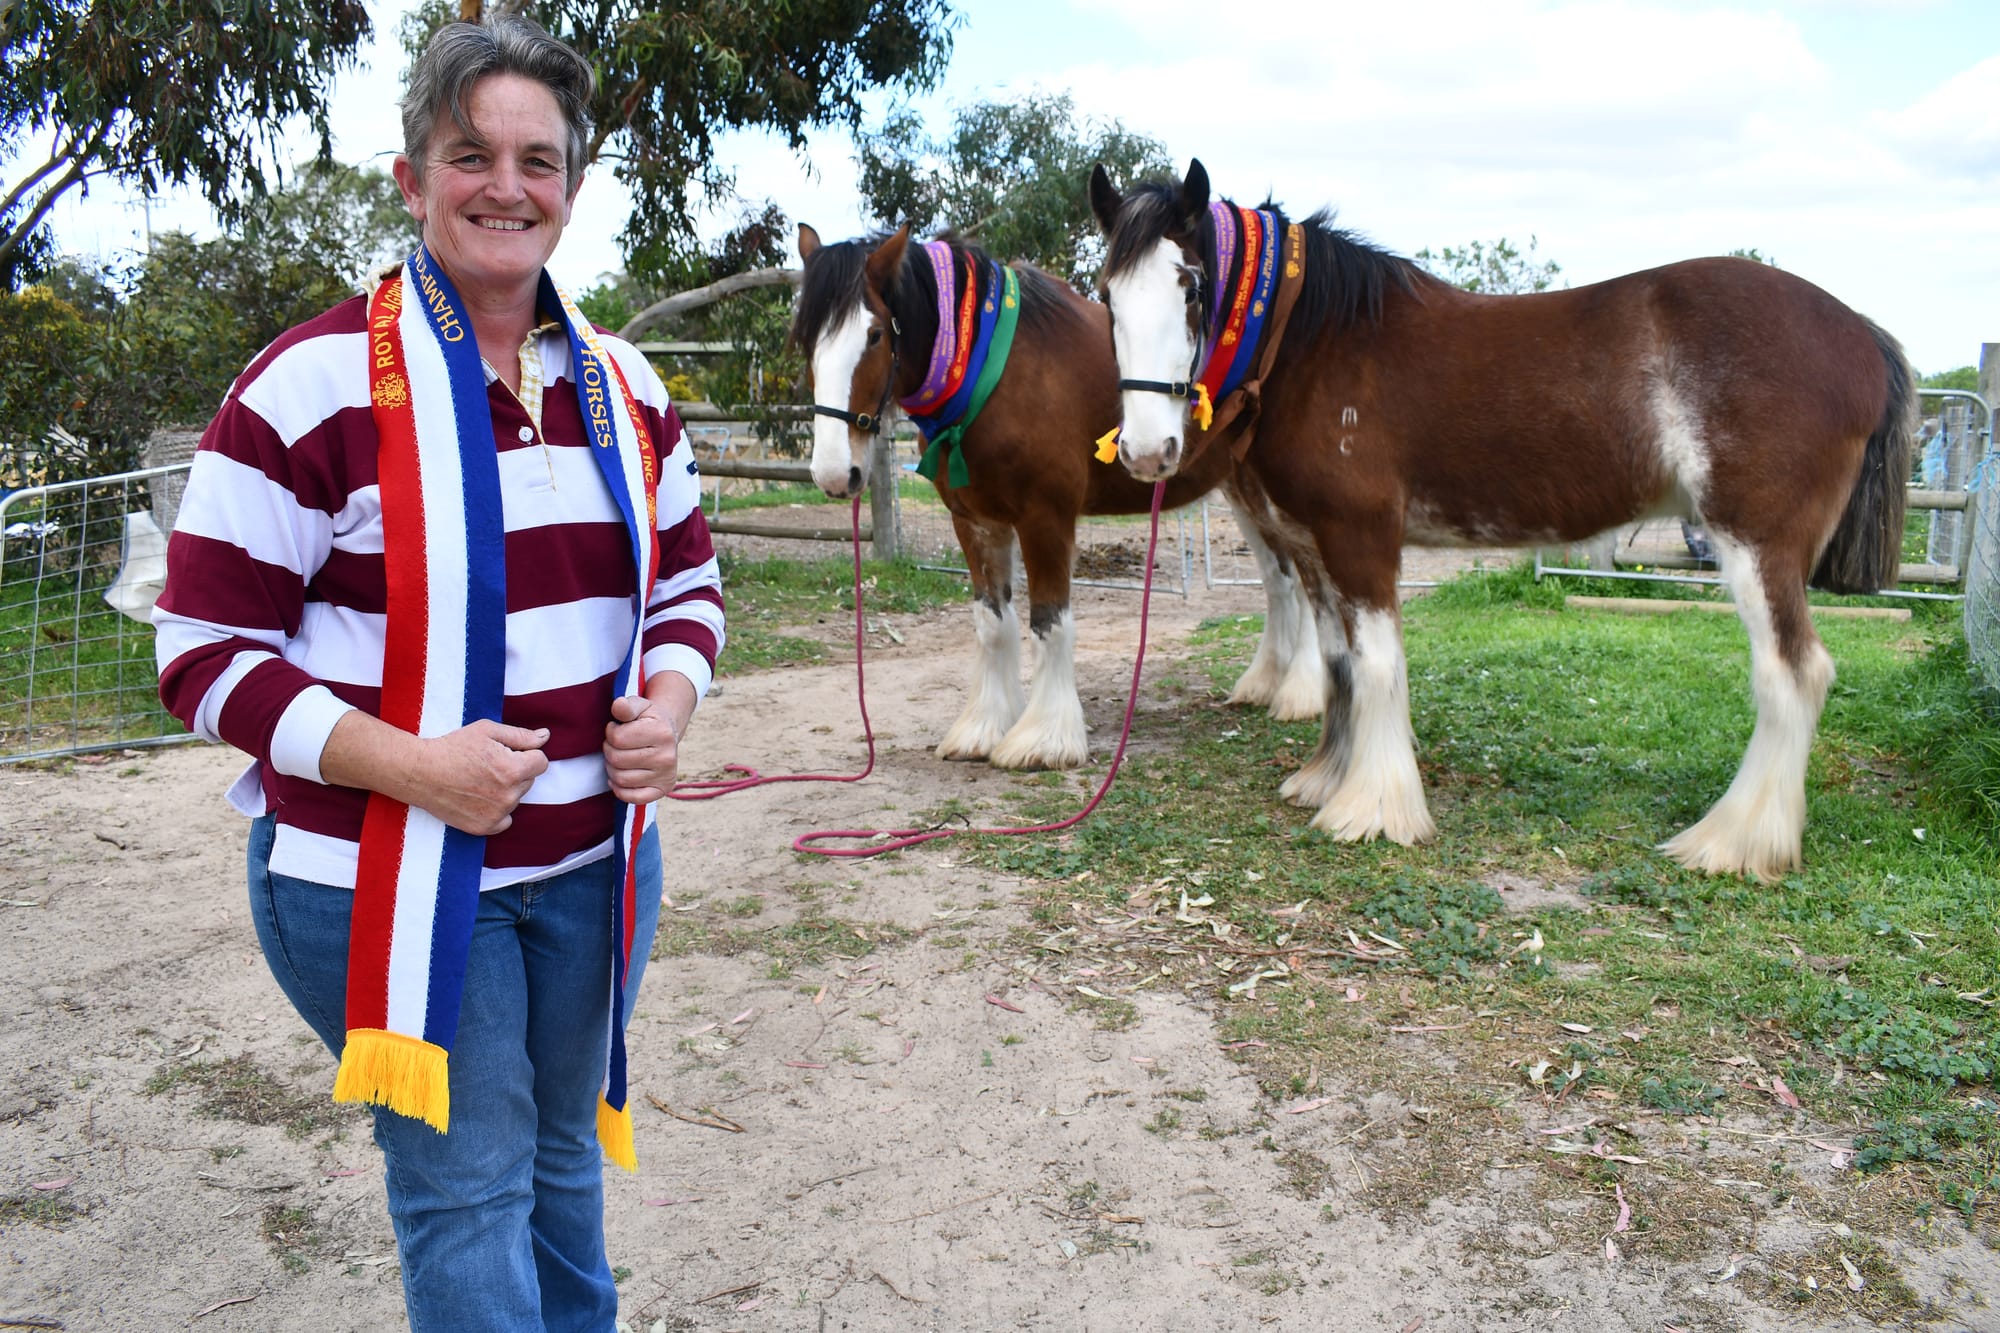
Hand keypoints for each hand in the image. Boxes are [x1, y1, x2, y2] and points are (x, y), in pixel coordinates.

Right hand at [321, 713, 549, 836]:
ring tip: (478, 780)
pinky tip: (478, 798)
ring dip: (505, 790)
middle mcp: (509, 795)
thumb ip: (520, 735)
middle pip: (528, 780)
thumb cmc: (453, 747)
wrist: (419, 773)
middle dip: (515, 771)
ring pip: (516, 799)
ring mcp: (497, 814)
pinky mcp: (484, 828)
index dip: (527, 754)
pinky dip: (497, 811)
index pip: (541, 762)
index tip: (509, 752)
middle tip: (488, 765)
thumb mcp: (487, 731)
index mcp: (513, 770)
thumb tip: (545, 736)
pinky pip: (505, 820)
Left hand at [604, 694, 680, 804]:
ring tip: (619, 757)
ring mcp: (666, 775)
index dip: (611, 732)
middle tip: (615, 745)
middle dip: (609, 751)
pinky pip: (633, 798)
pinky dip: (620, 790)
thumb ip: (626, 706)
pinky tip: (619, 778)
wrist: (668, 733)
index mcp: (662, 732)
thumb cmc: (648, 719)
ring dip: (612, 768)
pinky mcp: (663, 789)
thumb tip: (618, 706)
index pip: (617, 738)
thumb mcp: (639, 705)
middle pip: (617, 760)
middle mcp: (667, 756)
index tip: (616, 728)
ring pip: (621, 779)